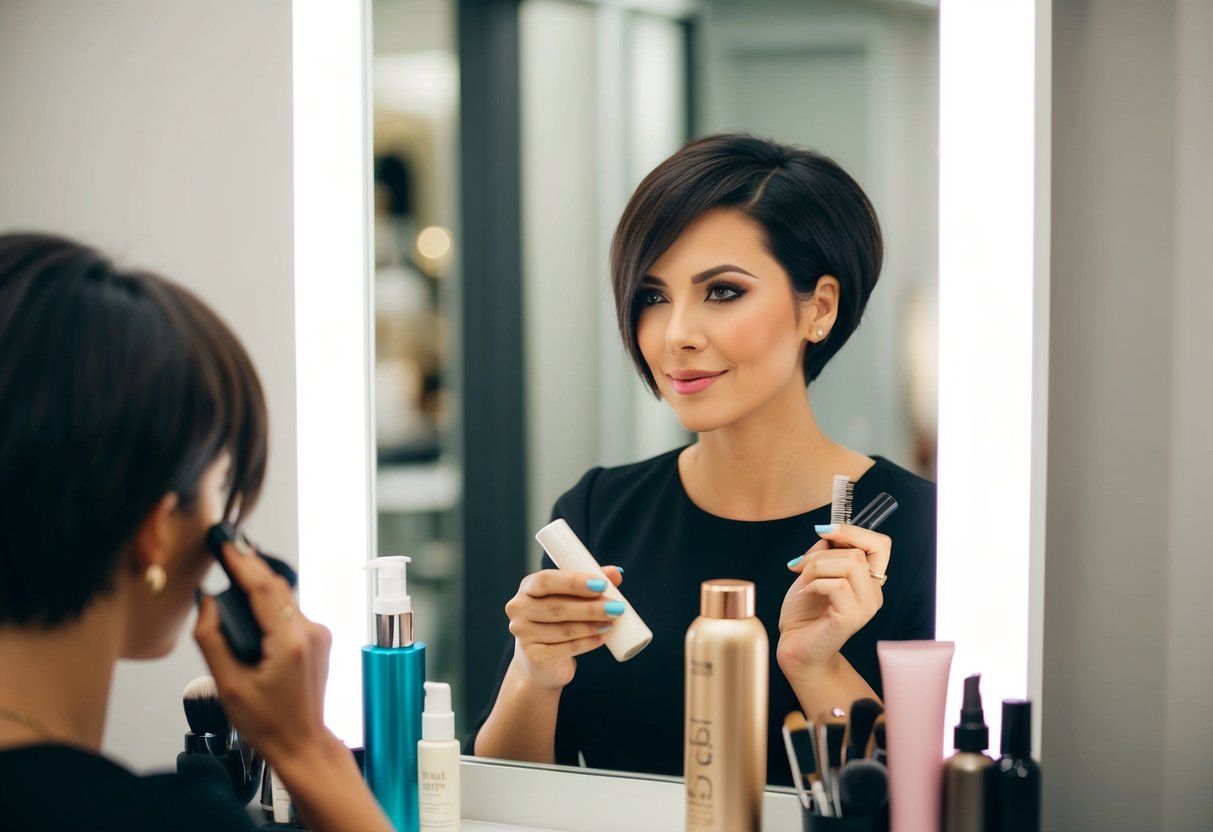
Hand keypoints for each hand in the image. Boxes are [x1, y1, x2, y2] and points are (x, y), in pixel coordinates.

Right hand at [194, 542, 332, 762]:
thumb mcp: (228, 685)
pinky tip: (253, 597)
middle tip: (227, 545)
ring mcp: (319, 635)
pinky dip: (272, 601)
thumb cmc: (268, 722)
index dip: (243, 562)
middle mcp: (311, 633)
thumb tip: (207, 604)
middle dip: (251, 565)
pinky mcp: (319, 638)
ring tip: (235, 565)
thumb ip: (212, 640)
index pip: (264, 589)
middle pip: (277, 587)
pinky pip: (292, 610)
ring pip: (286, 597)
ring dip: (261, 583)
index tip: (226, 544)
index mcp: (290, 642)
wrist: (302, 743)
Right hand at [504, 567, 624, 690]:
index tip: (601, 585)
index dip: (574, 581)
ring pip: (564, 629)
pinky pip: (567, 648)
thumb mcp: (570, 599)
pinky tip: (602, 638)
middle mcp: (519, 609)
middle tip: (617, 607)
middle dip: (591, 607)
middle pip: (557, 606)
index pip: (546, 580)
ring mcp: (523, 635)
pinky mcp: (535, 657)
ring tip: (612, 622)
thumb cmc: (556, 622)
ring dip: (592, 625)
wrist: (539, 663)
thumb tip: (616, 573)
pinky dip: (588, 643)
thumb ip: (590, 584)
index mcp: (527, 588)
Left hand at [777, 524, 889, 677]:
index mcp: (868, 580)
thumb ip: (825, 551)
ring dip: (817, 566)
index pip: (880, 544)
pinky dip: (815, 582)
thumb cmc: (804, 611)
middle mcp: (873, 594)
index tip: (823, 531)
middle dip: (822, 552)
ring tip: (804, 580)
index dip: (853, 531)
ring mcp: (865, 607)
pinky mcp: (852, 618)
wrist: (795, 647)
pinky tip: (807, 592)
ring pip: (850, 564)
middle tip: (800, 565)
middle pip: (859, 552)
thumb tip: (827, 534)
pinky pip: (837, 584)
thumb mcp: (813, 571)